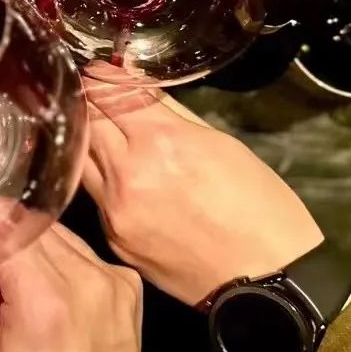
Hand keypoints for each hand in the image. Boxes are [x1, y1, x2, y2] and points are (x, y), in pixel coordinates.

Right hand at [0, 224, 142, 351]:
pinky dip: (63, 260)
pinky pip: (84, 251)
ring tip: (19, 285)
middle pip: (32, 223)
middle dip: (2, 232)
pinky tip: (53, 294)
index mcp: (44, 301)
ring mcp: (115, 281)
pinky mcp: (130, 286)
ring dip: (32, 245)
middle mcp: (87, 281)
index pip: (6, 223)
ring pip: (58, 232)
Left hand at [82, 87, 323, 305]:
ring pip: (81, 157)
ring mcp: (115, 210)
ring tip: (94, 124)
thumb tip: (133, 82)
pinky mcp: (113, 237)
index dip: (100, 76)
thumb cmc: (259, 206)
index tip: (97, 69)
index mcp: (161, 142)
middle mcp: (128, 174)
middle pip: (87, 121)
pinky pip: (94, 194)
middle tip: (89, 90)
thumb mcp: (220, 143)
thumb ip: (167, 111)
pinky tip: (109, 167)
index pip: (109, 94)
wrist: (269, 282)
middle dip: (87, 101)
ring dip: (85, 136)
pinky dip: (98, 175)